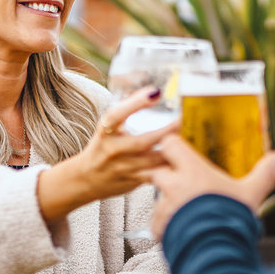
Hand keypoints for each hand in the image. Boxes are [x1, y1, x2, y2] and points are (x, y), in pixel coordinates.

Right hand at [38, 87, 174, 221]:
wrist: (84, 179)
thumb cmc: (101, 147)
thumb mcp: (107, 127)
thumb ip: (127, 111)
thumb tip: (152, 91)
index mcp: (105, 131)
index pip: (117, 115)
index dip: (135, 103)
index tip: (155, 92)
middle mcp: (112, 149)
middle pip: (142, 141)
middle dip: (166, 131)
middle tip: (184, 119)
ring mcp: (122, 168)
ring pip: (152, 161)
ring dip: (173, 151)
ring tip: (190, 139)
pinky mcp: (131, 182)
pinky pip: (155, 176)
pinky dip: (169, 168)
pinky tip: (184, 161)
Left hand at [150, 134, 274, 238]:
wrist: (217, 249)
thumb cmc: (232, 217)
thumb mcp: (252, 193)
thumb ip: (264, 174)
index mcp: (192, 170)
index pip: (170, 144)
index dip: (173, 145)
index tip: (179, 150)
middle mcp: (174, 185)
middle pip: (159, 172)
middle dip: (168, 177)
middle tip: (183, 184)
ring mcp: (165, 207)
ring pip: (158, 199)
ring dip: (167, 203)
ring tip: (185, 212)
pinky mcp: (160, 228)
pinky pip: (157, 223)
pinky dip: (165, 226)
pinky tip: (180, 230)